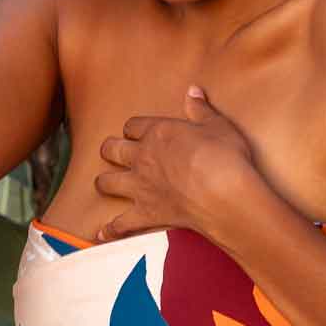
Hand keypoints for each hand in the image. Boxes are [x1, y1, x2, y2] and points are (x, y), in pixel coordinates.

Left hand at [93, 87, 258, 240]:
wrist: (223, 193)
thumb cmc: (224, 157)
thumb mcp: (217, 125)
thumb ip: (201, 109)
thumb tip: (193, 91)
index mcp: (158, 133)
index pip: (133, 126)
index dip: (133, 129)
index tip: (136, 132)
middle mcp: (142, 158)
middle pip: (111, 150)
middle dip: (109, 150)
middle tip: (112, 152)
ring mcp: (140, 187)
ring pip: (107, 183)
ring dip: (104, 183)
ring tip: (104, 184)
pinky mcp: (146, 213)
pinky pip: (120, 224)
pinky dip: (110, 230)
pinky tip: (101, 234)